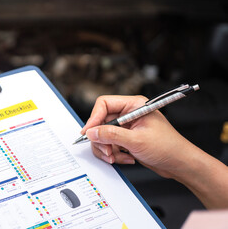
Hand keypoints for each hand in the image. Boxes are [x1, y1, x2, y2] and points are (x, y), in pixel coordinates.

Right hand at [80, 95, 199, 178]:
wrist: (180, 163)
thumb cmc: (168, 147)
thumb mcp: (136, 140)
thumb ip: (111, 135)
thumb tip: (92, 132)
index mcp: (134, 105)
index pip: (104, 104)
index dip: (94, 118)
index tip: (89, 132)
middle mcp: (129, 114)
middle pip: (101, 122)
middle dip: (102, 139)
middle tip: (106, 151)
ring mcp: (127, 127)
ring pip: (103, 135)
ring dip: (107, 149)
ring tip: (116, 157)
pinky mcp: (126, 139)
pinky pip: (110, 144)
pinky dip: (114, 154)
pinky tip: (126, 158)